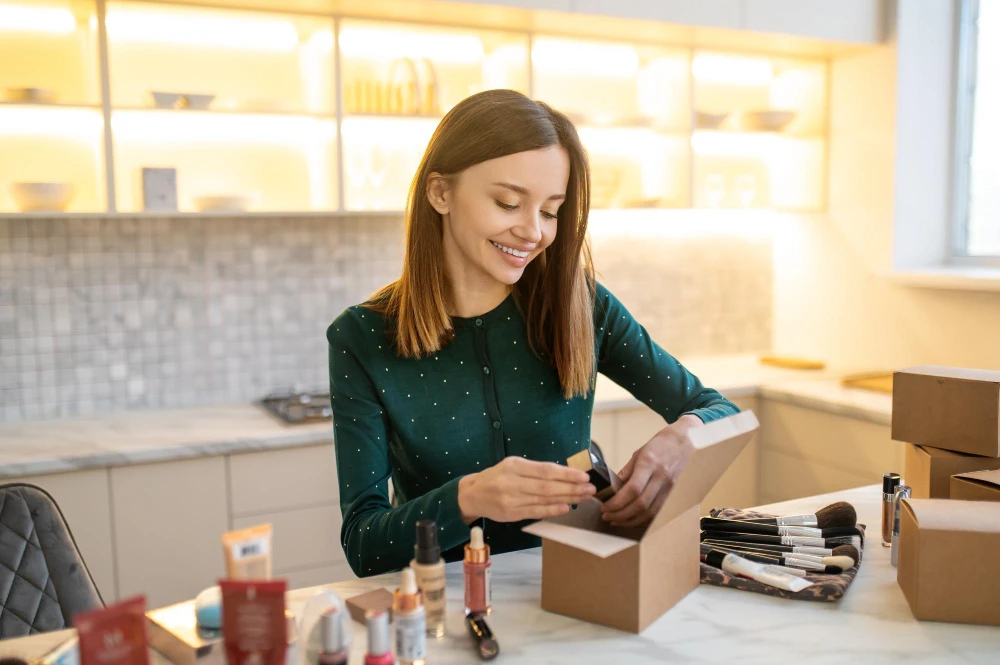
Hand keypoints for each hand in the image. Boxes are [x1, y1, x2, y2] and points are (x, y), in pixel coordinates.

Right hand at [458, 456, 595, 523]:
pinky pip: (535, 511)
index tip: (584, 476)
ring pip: (544, 498)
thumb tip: (565, 474)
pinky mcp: (511, 513)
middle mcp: (512, 481)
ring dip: (567, 498)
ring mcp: (511, 498)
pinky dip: (552, 510)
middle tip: (590, 489)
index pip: (546, 470)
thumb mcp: (513, 466)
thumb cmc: (498, 477)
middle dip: (572, 487)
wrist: (473, 494)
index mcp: (515, 465)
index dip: (566, 474)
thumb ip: (535, 470)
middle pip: (548, 485)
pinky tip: (565, 508)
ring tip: (584, 498)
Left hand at [600, 414, 702, 527]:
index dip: (617, 502)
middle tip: (606, 516)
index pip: (633, 489)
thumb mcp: (639, 453)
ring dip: (630, 521)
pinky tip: (632, 520)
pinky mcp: (674, 495)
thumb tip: (611, 488)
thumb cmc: (662, 445)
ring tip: (616, 520)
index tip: (605, 506)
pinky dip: (643, 520)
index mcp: (649, 463)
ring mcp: (670, 488)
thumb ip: (626, 471)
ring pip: (650, 513)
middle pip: (640, 505)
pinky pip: (658, 513)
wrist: (688, 441)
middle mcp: (661, 477)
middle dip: (620, 514)